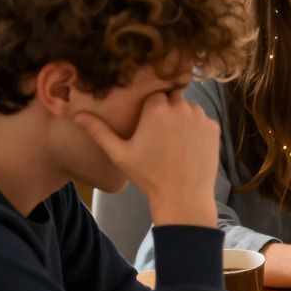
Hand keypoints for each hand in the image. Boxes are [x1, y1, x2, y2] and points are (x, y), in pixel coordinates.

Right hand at [74, 90, 218, 226]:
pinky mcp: (214, 128)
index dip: (150, 107)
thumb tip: (76, 115)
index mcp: (157, 108)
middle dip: (167, 110)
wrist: (183, 196)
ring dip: (183, 118)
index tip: (147, 123)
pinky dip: (197, 129)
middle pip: (172, 97)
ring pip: (189, 108)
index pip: (153, 93)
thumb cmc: (148, 175)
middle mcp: (181, 106)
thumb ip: (99, 131)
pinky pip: (203, 120)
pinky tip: (188, 146)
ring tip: (174, 141)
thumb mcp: (119, 154)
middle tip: (160, 133)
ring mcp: (201, 117)